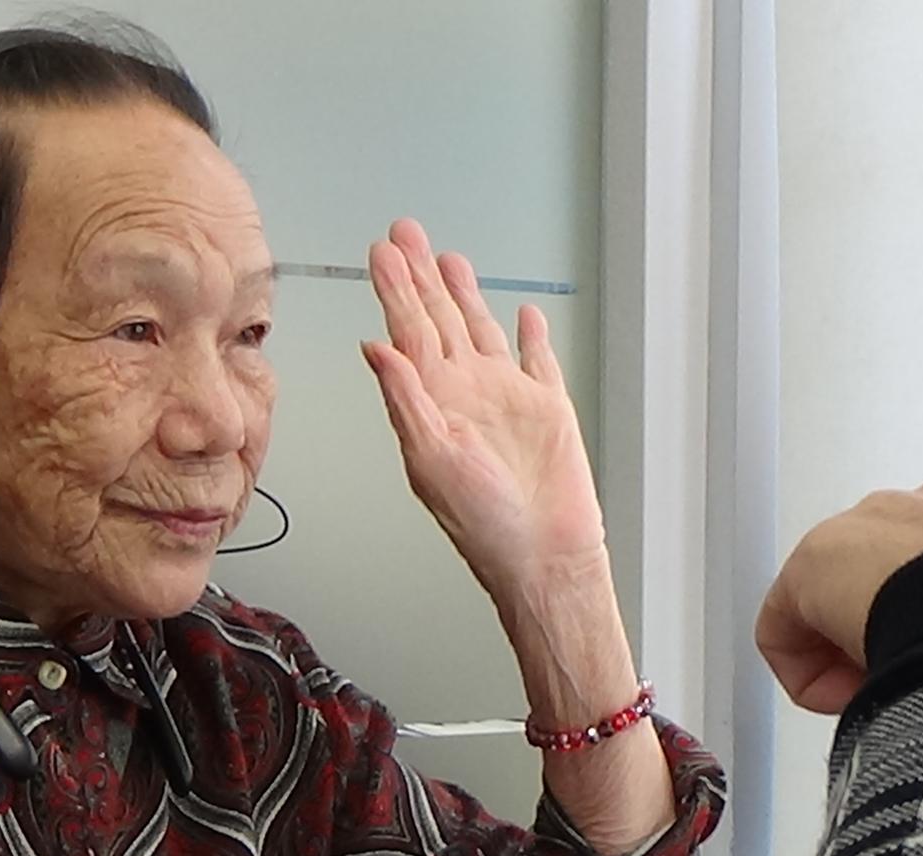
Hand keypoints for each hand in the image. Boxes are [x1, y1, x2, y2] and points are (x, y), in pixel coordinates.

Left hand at [362, 219, 605, 598]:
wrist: (542, 555)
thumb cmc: (483, 522)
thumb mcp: (431, 458)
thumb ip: (405, 399)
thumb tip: (376, 349)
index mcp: (432, 401)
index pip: (407, 331)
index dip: (394, 290)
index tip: (381, 251)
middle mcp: (465, 393)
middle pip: (437, 319)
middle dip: (419, 276)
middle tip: (404, 233)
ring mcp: (506, 397)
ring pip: (480, 330)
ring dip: (464, 295)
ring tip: (448, 259)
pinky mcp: (547, 408)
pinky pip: (538, 361)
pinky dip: (531, 336)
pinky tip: (523, 314)